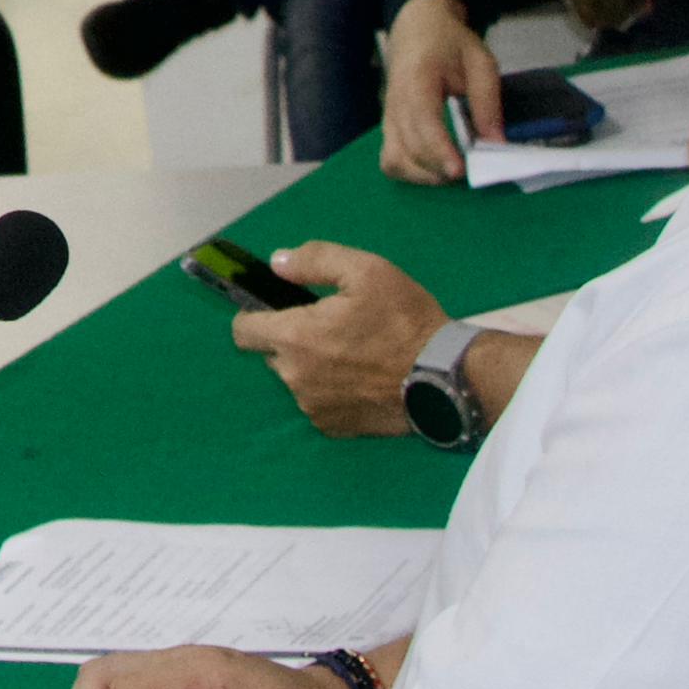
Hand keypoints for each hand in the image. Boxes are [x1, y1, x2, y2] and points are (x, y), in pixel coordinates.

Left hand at [229, 245, 445, 436]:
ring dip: (312, 366)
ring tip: (353, 353)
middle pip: (272, 354)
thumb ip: (314, 261)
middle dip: (292, 339)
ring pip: (296, 379)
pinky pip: (317, 403)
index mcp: (294, 337)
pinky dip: (330, 391)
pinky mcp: (334, 427)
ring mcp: (313, 406)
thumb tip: (277, 261)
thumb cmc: (405, 320)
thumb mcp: (366, 271)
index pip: (243, 331)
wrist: (445, 377)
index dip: (254, 316)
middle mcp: (295, 377)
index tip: (276, 310)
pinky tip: (361, 379)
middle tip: (332, 327)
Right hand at [380, 0, 501, 186]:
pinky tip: (436, 169)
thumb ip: (488, 101)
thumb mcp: (480, 61)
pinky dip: (412, 173)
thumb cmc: (450, 42)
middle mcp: (395, 103)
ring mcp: (388, 118)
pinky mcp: (388, 128)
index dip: (441, 151)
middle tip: (471, 172)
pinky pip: (392, 160)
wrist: (417, 27)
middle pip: (409, 149)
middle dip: (439, 170)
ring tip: (453, 172)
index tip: (461, 172)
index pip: (423, 124)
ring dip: (423, 176)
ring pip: (394, 161)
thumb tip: (496, 143)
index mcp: (417, 80)